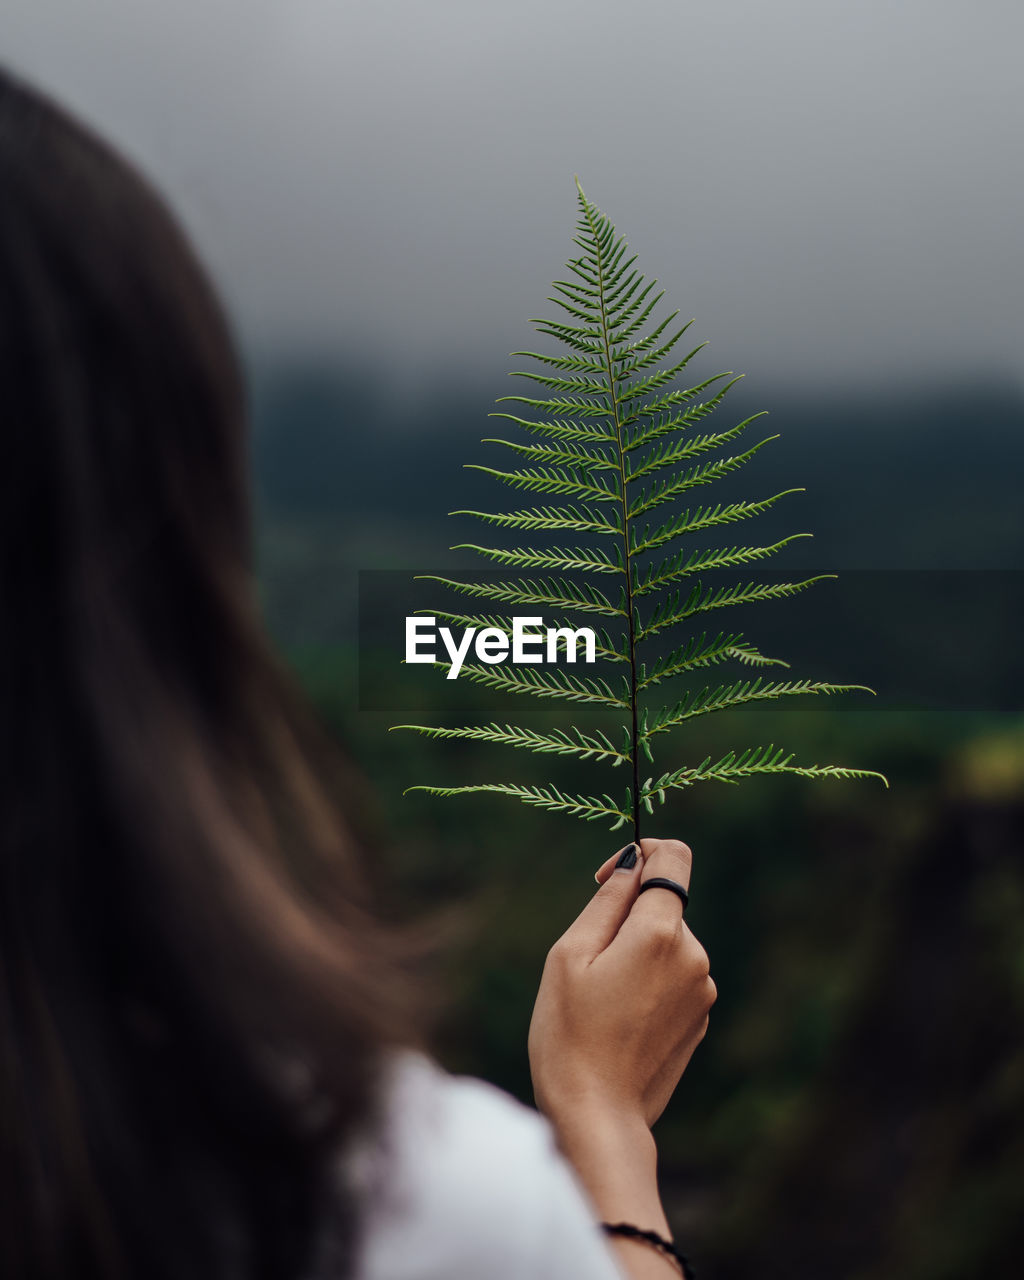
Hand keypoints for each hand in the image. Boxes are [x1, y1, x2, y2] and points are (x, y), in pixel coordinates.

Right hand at [529, 837, 715, 1133]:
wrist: (596, 1115)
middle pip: (664, 906)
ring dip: (638, 954)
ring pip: (667, 944)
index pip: (674, 857)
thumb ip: (607, 901)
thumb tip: (633, 863)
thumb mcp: (571, 954)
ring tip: (602, 1000)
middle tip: (588, 963)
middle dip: (628, 918)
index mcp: (661, 932)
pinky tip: (620, 1021)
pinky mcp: (701, 1020)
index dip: (641, 853)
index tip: (607, 877)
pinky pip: (674, 979)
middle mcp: (695, 956)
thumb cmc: (570, 1032)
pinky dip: (649, 984)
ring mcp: (703, 992)